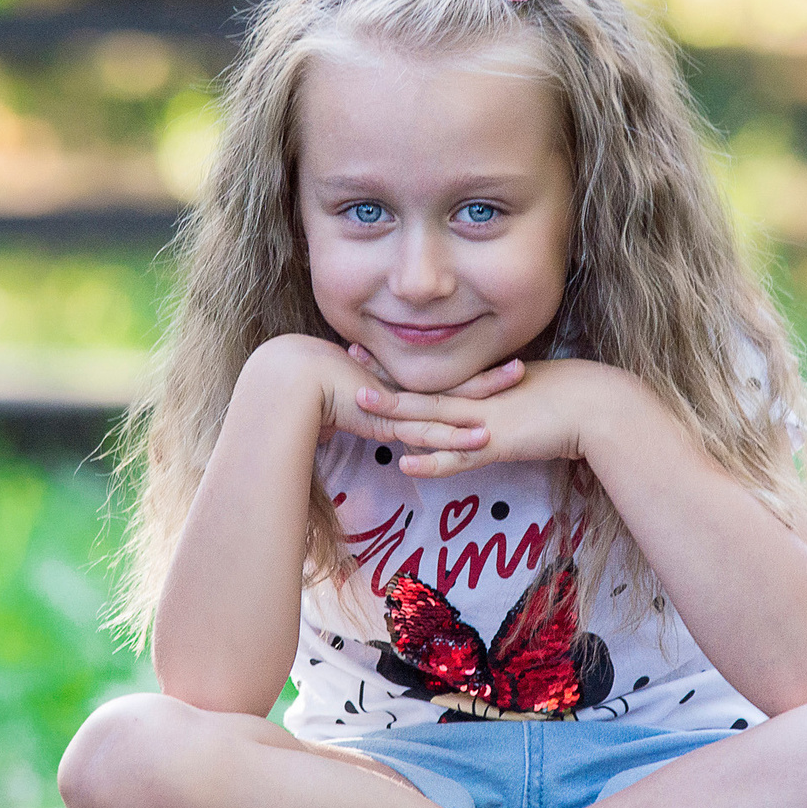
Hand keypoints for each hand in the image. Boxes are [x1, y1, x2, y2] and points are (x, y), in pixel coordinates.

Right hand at [243, 334, 512, 458]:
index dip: (464, 380)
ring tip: (516, 386)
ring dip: (483, 398)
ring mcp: (394, 403)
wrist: (285, 384)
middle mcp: (397, 391)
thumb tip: (337, 422)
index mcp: (391, 388)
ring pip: (447, 403)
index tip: (490, 372)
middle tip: (521, 367)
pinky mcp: (386, 419)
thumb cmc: (300, 392)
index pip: (435, 384)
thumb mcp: (331, 406)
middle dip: (486, 379)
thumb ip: (342, 415)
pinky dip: (454, 438)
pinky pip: (427, 430)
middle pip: (451, 386)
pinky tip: (482, 440)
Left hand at [347, 346, 633, 477]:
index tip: (367, 352)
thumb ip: (498, 398)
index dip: (397, 366)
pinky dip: (431, 461)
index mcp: (481, 386)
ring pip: (431, 419)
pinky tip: (405, 462)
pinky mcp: (498, 444)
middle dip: (384, 377)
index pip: (430, 377)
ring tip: (361, 403)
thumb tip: (483, 409)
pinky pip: (458, 458)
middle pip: (422, 389)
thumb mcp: (523, 394)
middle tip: (348, 359)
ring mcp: (484, 421)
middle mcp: (477, 399)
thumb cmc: (568, 398)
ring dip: (395, 411)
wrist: (596, 406)